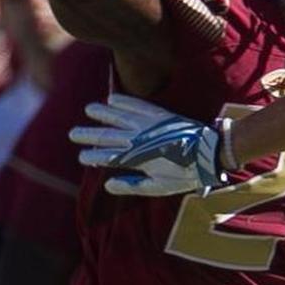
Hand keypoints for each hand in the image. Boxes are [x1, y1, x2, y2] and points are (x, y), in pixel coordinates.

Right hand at [69, 94, 229, 196]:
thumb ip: (132, 186)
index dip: (92, 156)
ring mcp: (149, 124)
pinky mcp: (160, 114)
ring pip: (119, 116)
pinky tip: (112, 98)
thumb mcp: (159, 187)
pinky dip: (123, 101)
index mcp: (136, 158)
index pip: (107, 156)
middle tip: (74, 133)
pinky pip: (137, 105)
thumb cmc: (185, 173)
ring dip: (102, 113)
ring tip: (89, 109)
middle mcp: (138, 139)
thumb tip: (108, 185)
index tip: (82, 156)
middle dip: (88, 134)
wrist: (210, 152)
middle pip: (107, 135)